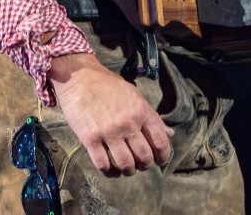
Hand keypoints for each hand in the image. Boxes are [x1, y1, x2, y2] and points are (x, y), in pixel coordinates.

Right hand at [49, 53, 173, 176]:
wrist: (80, 78)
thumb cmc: (109, 86)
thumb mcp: (135, 96)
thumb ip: (152, 116)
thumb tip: (170, 134)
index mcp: (141, 112)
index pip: (160, 142)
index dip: (163, 156)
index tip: (159, 160)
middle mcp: (127, 123)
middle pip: (144, 157)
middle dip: (145, 165)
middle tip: (141, 164)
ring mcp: (108, 132)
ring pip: (126, 164)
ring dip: (129, 171)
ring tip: (127, 168)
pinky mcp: (89, 138)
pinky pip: (103, 164)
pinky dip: (109, 172)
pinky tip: (111, 170)